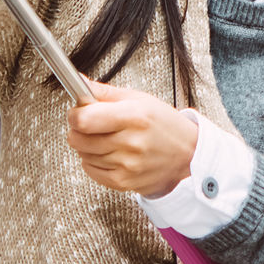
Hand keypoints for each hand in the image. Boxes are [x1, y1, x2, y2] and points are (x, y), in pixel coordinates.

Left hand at [67, 81, 200, 195]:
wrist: (188, 155)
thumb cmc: (165, 125)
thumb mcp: (139, 99)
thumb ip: (105, 92)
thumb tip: (79, 83)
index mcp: (134, 116)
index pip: (84, 119)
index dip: (74, 115)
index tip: (77, 112)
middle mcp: (131, 142)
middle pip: (78, 139)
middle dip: (78, 130)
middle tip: (90, 125)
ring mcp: (127, 165)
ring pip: (83, 155)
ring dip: (87, 147)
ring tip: (106, 139)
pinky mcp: (124, 181)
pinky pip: (91, 171)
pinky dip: (93, 162)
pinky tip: (108, 153)